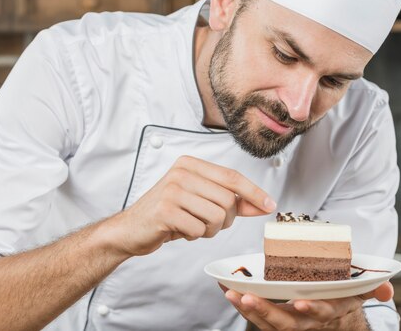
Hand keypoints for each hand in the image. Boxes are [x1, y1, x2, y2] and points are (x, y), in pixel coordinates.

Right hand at [107, 155, 276, 256]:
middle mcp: (181, 172)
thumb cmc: (168, 214)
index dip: (254, 193)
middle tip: (208, 224)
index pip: (232, 177)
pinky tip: (180, 231)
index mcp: (191, 164)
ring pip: (216, 216)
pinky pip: (199, 230)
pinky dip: (194, 236)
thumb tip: (263, 205)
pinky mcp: (165, 210)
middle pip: (227, 200)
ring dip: (210, 230)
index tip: (270, 205)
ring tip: (193, 227)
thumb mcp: (201, 201)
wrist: (130, 229)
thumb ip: (231, 201)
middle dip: (225, 220)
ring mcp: (172, 190)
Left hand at [221, 282, 393, 330]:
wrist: (332, 316)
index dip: (311, 310)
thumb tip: (387, 288)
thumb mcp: (359, 293)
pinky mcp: (274, 320)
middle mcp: (306, 321)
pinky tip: (228, 290)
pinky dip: (242, 304)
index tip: (300, 304)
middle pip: (284, 322)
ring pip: (266, 322)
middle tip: (249, 298)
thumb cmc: (342, 297)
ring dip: (248, 309)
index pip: (320, 314)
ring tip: (232, 295)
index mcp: (327, 312)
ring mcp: (288, 323)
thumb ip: (372, 288)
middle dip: (266, 312)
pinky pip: (256, 316)